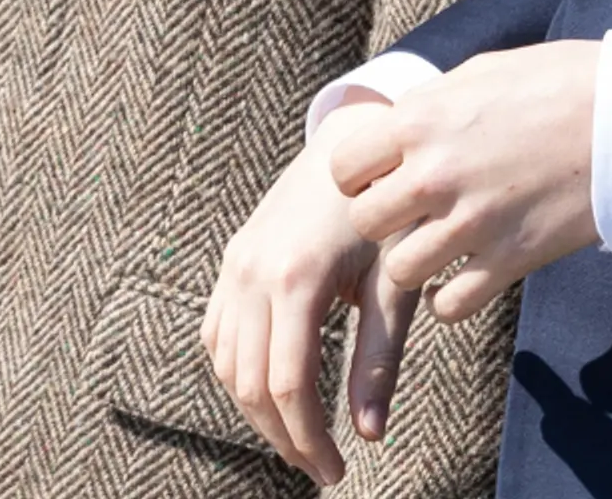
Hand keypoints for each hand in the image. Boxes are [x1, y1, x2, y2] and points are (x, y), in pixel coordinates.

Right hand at [206, 127, 414, 485]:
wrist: (355, 146)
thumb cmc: (388, 214)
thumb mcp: (394, 285)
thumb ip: (378, 359)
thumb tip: (370, 434)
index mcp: (297, 278)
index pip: (289, 385)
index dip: (308, 439)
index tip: (336, 471)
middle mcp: (253, 273)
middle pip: (251, 383)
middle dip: (283, 436)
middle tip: (321, 468)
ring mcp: (235, 265)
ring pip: (227, 363)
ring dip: (258, 410)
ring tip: (301, 436)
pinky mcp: (232, 261)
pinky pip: (217, 334)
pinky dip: (237, 372)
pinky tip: (272, 392)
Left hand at [328, 42, 600, 327]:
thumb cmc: (562, 82)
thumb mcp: (484, 71)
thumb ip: (433, 101)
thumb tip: (401, 121)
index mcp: (422, 121)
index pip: (343, 168)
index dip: (359, 174)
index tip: (383, 174)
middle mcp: (435, 175)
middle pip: (365, 223)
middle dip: (383, 219)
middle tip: (410, 212)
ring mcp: (471, 224)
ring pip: (400, 271)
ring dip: (414, 262)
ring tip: (438, 246)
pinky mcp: (509, 260)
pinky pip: (449, 306)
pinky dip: (449, 299)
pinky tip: (460, 279)